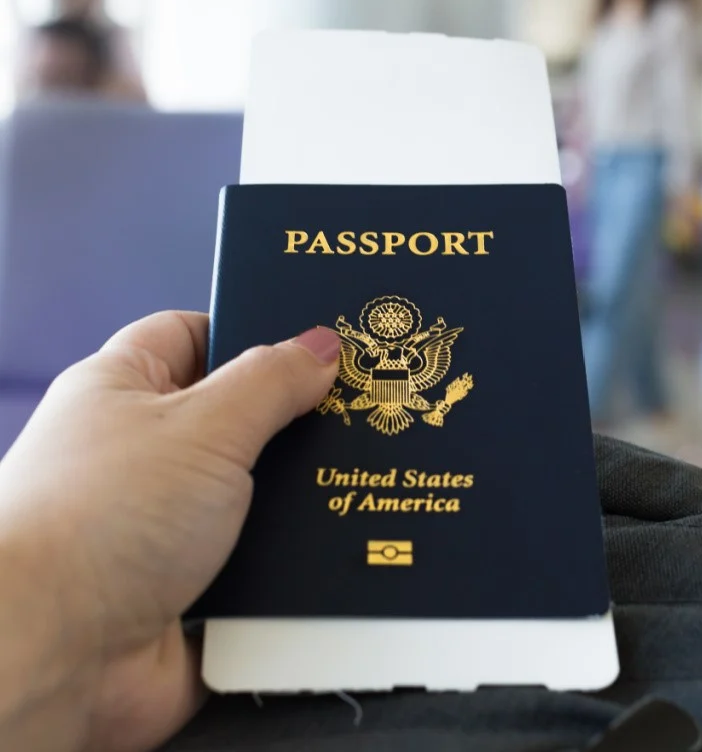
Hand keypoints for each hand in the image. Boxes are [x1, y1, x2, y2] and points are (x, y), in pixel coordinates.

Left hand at [0, 312, 339, 751]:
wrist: (52, 658)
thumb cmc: (104, 519)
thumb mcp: (204, 427)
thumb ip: (270, 382)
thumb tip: (321, 347)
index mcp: (124, 389)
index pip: (189, 334)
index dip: (248, 330)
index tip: (311, 341)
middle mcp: (140, 451)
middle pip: (231, 414)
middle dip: (288, 418)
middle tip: (358, 409)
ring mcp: (163, 520)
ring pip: (249, 489)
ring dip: (294, 493)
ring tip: (362, 474)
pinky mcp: (188, 580)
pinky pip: (255, 552)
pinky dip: (288, 552)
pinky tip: (340, 539)